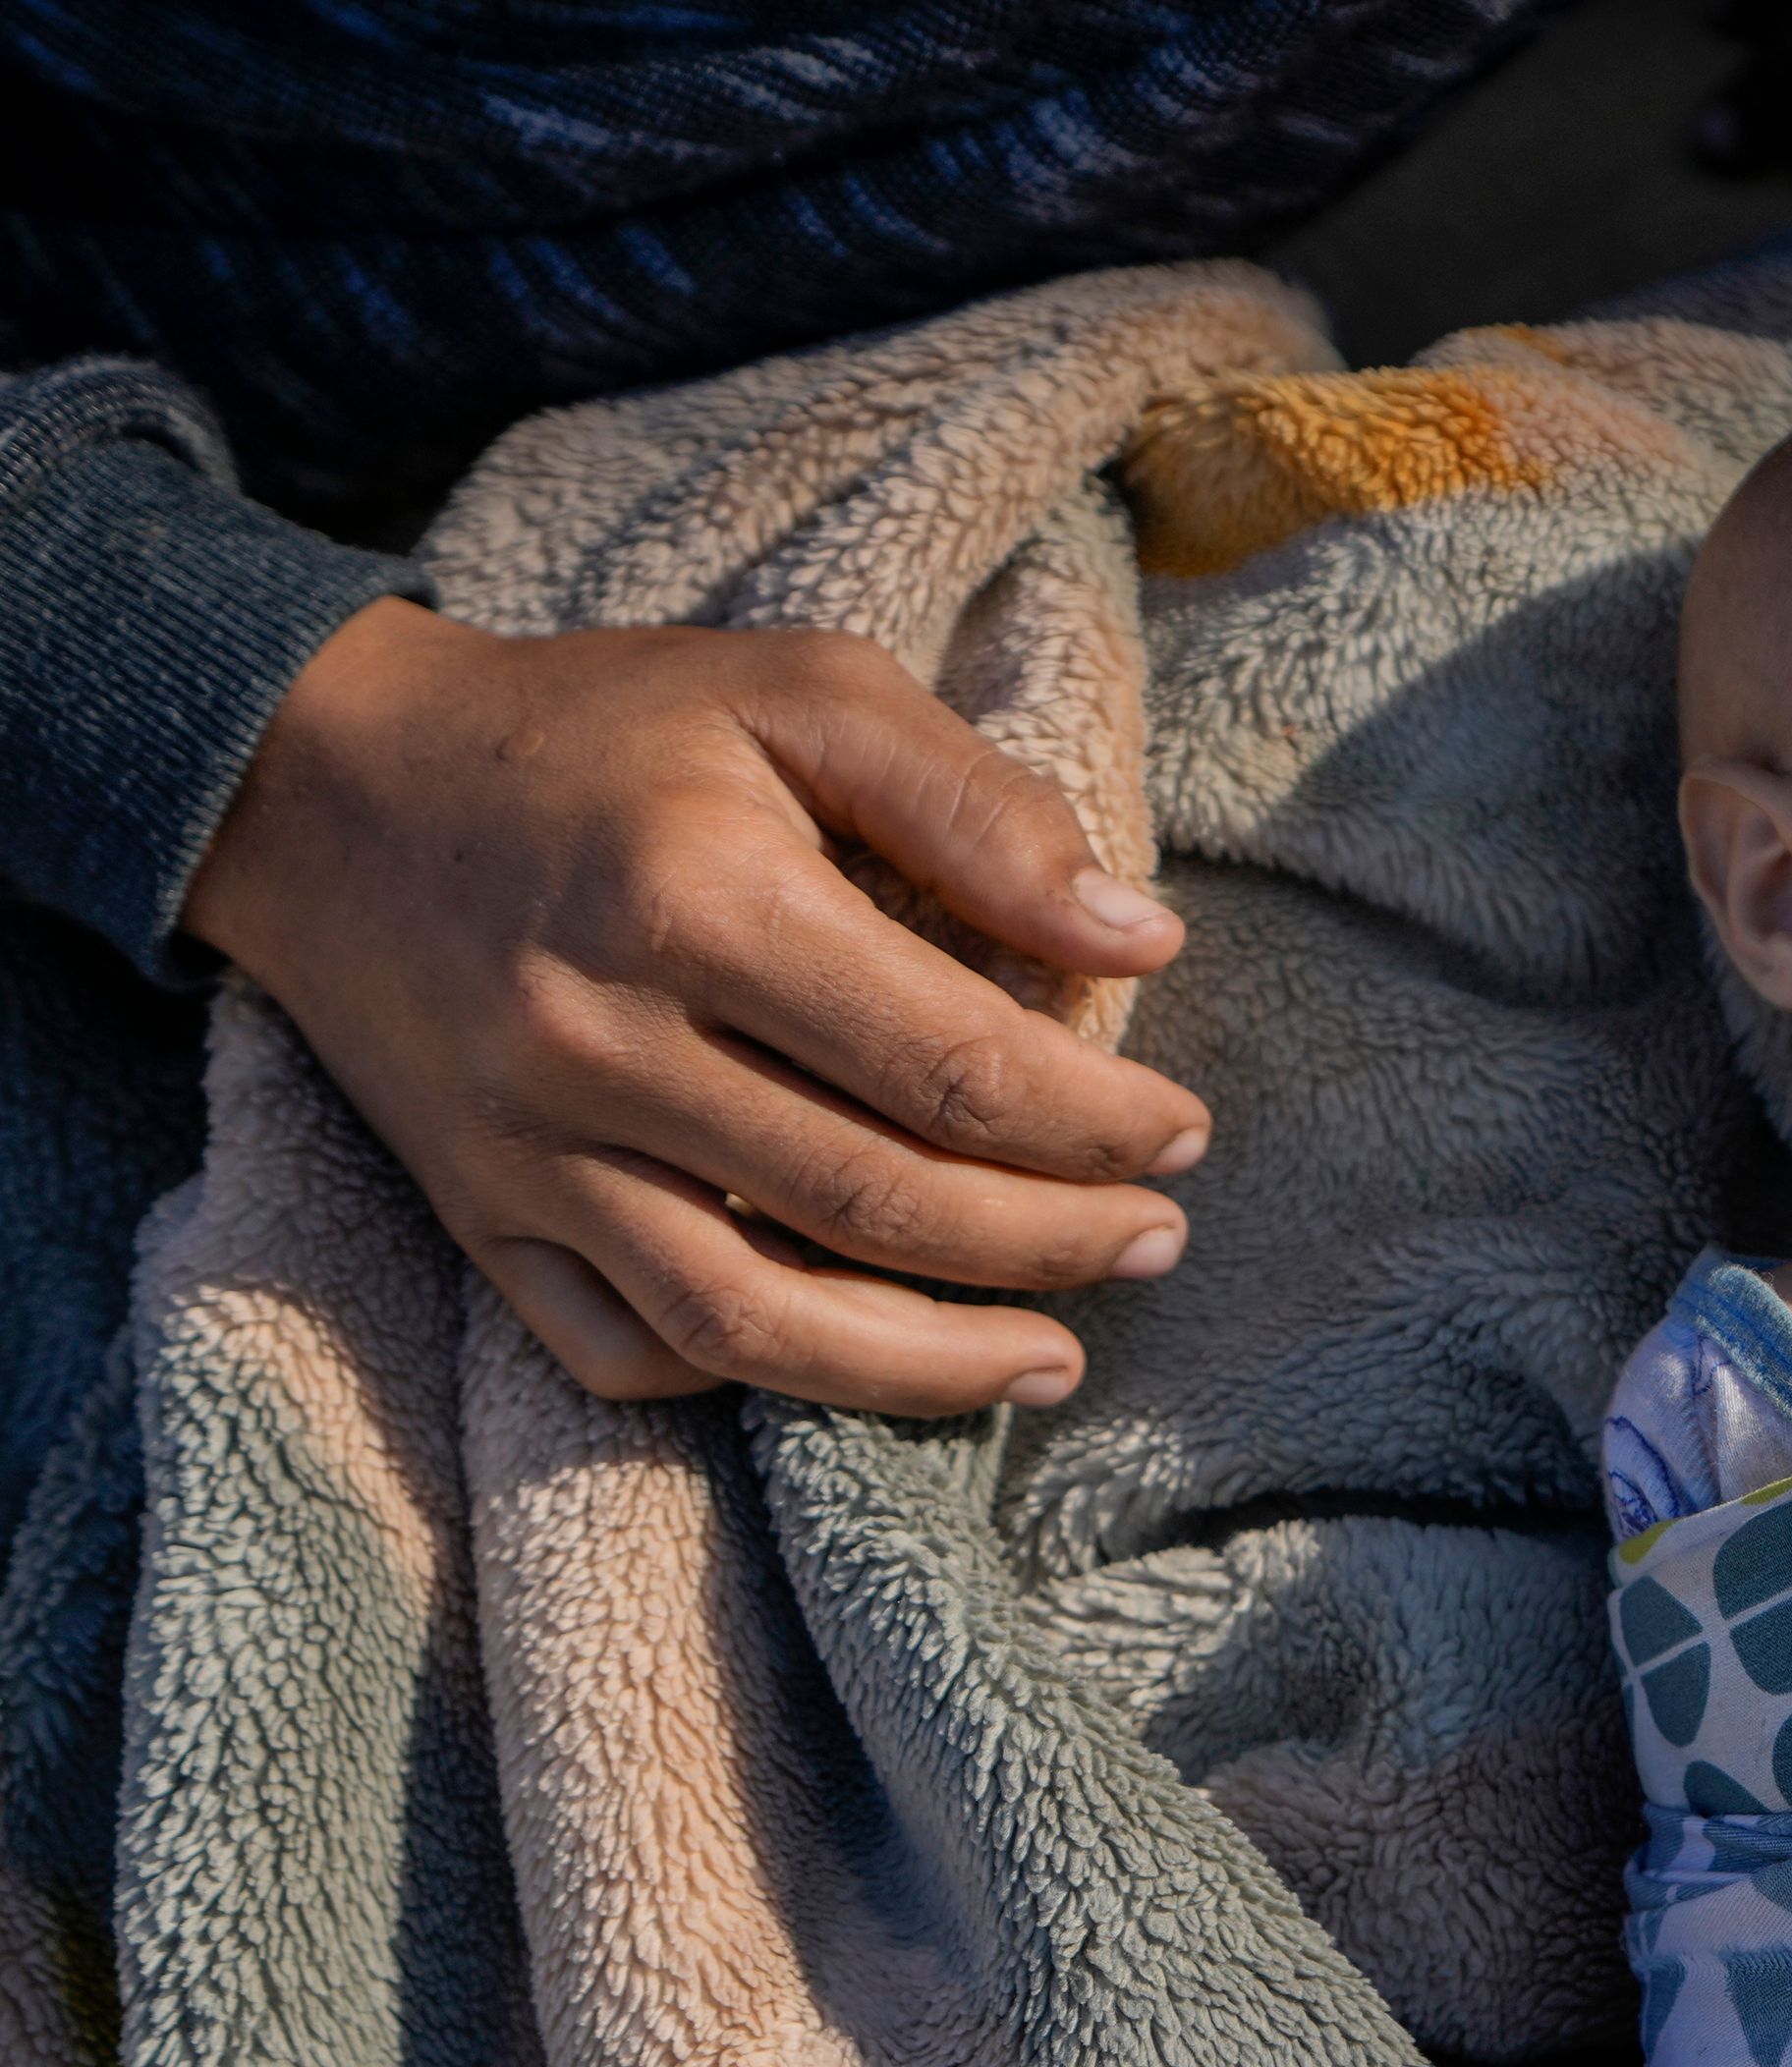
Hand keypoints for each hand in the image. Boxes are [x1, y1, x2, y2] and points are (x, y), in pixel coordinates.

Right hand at [185, 598, 1211, 1417]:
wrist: (331, 782)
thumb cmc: (607, 728)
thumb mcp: (802, 689)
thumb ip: (979, 809)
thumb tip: (1139, 942)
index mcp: (701, 896)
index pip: (952, 1065)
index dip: (1097, 1121)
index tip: (1185, 1134)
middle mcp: (603, 1041)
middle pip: (878, 1202)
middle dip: (1053, 1243)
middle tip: (1158, 1240)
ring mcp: (529, 1151)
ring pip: (756, 1322)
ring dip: (931, 1366)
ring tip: (1058, 1356)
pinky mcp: (477, 1218)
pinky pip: (624, 1351)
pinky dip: (754, 1378)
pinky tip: (862, 1355)